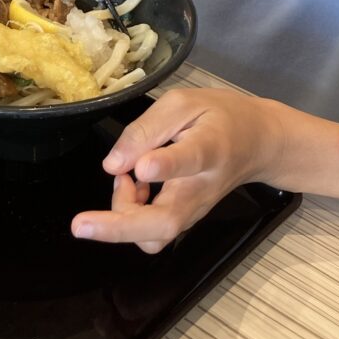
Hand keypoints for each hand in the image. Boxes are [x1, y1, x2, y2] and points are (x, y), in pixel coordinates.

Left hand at [71, 88, 285, 253]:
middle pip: (165, 222)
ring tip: (125, 179)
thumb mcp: (183, 103)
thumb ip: (146, 128)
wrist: (258, 142)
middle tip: (80, 225)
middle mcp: (201, 188)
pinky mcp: (184, 220)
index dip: (165, 166)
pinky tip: (133, 185)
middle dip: (119, 227)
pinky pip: (152, 232)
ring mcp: (194, 211)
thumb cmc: (218, 116)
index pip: (188, 160)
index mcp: (208, 148)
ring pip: (155, 236)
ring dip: (122, 216)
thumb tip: (113, 163)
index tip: (142, 169)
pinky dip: (130, 214)